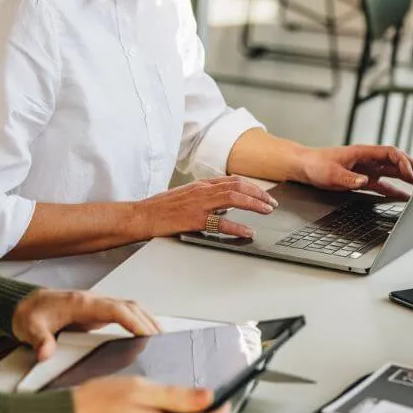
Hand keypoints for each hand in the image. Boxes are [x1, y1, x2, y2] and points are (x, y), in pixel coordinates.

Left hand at [12, 290, 160, 361]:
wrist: (23, 305)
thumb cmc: (29, 314)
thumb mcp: (30, 327)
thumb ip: (39, 340)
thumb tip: (45, 353)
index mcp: (81, 303)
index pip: (115, 309)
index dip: (134, 321)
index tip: (148, 334)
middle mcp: (93, 301)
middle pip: (129, 306)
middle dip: (148, 321)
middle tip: (164, 340)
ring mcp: (96, 305)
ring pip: (129, 307)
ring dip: (147, 319)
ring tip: (162, 337)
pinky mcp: (97, 312)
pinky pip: (124, 313)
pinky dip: (138, 320)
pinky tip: (146, 332)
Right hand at [134, 176, 277, 239]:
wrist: (141, 216)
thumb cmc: (160, 209)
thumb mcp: (185, 197)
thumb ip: (204, 198)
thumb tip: (224, 207)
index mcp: (200, 185)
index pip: (232, 180)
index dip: (251, 186)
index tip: (263, 194)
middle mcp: (202, 191)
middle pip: (238, 186)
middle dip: (259, 194)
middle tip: (271, 204)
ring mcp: (199, 204)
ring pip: (234, 199)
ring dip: (254, 204)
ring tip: (267, 211)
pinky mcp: (195, 220)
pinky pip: (221, 223)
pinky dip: (238, 227)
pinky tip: (248, 231)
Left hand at [298, 145, 412, 200]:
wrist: (304, 167)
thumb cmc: (316, 165)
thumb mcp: (330, 173)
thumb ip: (348, 178)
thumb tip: (365, 180)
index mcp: (363, 152)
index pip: (390, 153)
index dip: (402, 162)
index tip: (409, 173)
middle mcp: (368, 160)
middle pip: (397, 161)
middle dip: (412, 169)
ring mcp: (367, 169)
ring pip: (393, 172)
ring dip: (407, 179)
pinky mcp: (364, 179)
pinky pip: (384, 184)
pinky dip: (395, 190)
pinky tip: (405, 197)